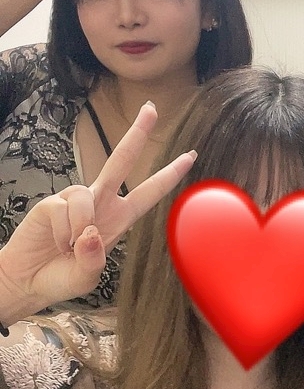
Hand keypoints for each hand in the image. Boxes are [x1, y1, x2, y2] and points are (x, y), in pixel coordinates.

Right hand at [0, 103, 194, 317]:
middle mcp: (101, 203)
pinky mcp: (52, 202)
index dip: (169, 175)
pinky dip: (63, 231)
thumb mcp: (87, 277)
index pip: (149, 193)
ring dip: (78, 227)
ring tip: (68, 247)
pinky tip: (56, 242)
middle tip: (152, 108)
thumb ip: (94, 260)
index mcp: (119, 219)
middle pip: (120, 161)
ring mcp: (75, 199)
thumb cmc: (61, 277)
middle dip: (137, 134)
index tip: (190, 156)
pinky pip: (65, 209)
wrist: (27, 280)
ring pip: (86, 196)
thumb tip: (89, 233)